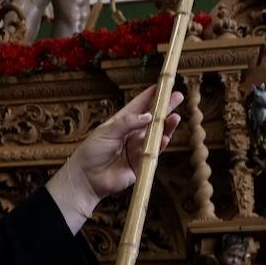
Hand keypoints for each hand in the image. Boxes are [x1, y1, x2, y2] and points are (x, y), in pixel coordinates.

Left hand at [46, 85, 182, 232]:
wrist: (87, 179)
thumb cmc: (92, 152)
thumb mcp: (107, 132)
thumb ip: (127, 123)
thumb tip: (148, 116)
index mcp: (122, 122)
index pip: (138, 105)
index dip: (150, 96)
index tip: (162, 85)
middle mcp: (132, 134)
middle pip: (152, 119)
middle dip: (165, 108)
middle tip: (178, 96)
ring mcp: (137, 148)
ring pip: (156, 135)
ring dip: (166, 126)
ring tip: (175, 118)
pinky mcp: (141, 163)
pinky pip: (154, 153)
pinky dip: (160, 145)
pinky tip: (165, 137)